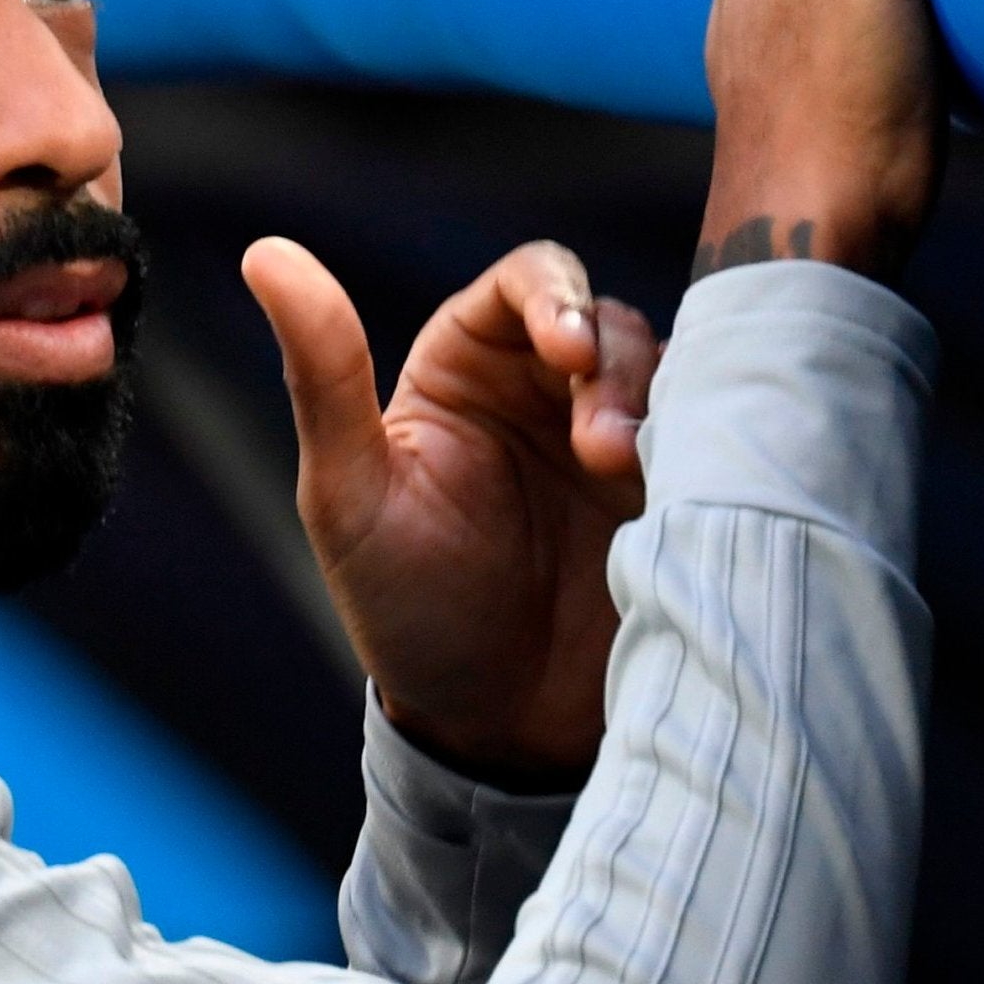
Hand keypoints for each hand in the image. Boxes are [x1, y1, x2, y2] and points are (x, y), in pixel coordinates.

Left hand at [244, 236, 657, 786]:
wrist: (491, 730)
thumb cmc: (403, 608)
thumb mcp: (348, 492)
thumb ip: (322, 374)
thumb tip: (266, 253)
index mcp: (465, 369)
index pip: (527, 282)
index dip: (555, 296)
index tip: (568, 350)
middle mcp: (546, 391)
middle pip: (608, 319)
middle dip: (615, 360)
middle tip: (603, 443)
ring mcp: (619, 443)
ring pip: (669, 373)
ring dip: (658, 409)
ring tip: (627, 474)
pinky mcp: (677, 498)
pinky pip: (717, 442)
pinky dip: (709, 449)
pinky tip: (685, 492)